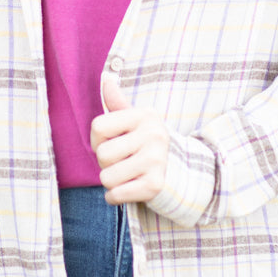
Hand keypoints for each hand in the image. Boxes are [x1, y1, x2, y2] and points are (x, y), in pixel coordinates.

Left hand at [90, 75, 168, 204]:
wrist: (179, 172)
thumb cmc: (146, 143)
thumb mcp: (136, 120)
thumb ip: (118, 103)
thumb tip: (106, 79)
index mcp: (145, 115)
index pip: (98, 127)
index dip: (97, 140)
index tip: (112, 142)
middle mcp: (154, 135)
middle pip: (102, 155)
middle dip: (106, 163)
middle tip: (122, 161)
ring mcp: (156, 161)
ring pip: (107, 177)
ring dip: (111, 181)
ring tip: (127, 174)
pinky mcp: (155, 185)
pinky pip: (116, 195)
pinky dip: (115, 197)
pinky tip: (128, 188)